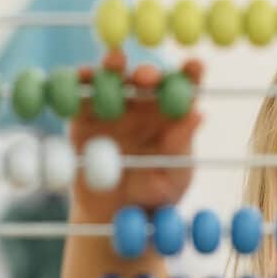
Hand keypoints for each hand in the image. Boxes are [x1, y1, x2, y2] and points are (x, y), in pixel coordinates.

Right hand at [70, 50, 203, 222]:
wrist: (112, 217)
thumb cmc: (154, 197)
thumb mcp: (174, 179)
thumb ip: (181, 148)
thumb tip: (198, 113)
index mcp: (171, 115)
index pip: (185, 88)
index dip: (191, 73)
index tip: (195, 66)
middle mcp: (143, 105)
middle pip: (146, 79)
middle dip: (147, 73)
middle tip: (146, 77)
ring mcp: (112, 108)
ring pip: (112, 79)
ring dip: (112, 66)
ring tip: (114, 61)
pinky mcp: (83, 118)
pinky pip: (79, 97)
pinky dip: (77, 84)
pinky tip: (80, 78)